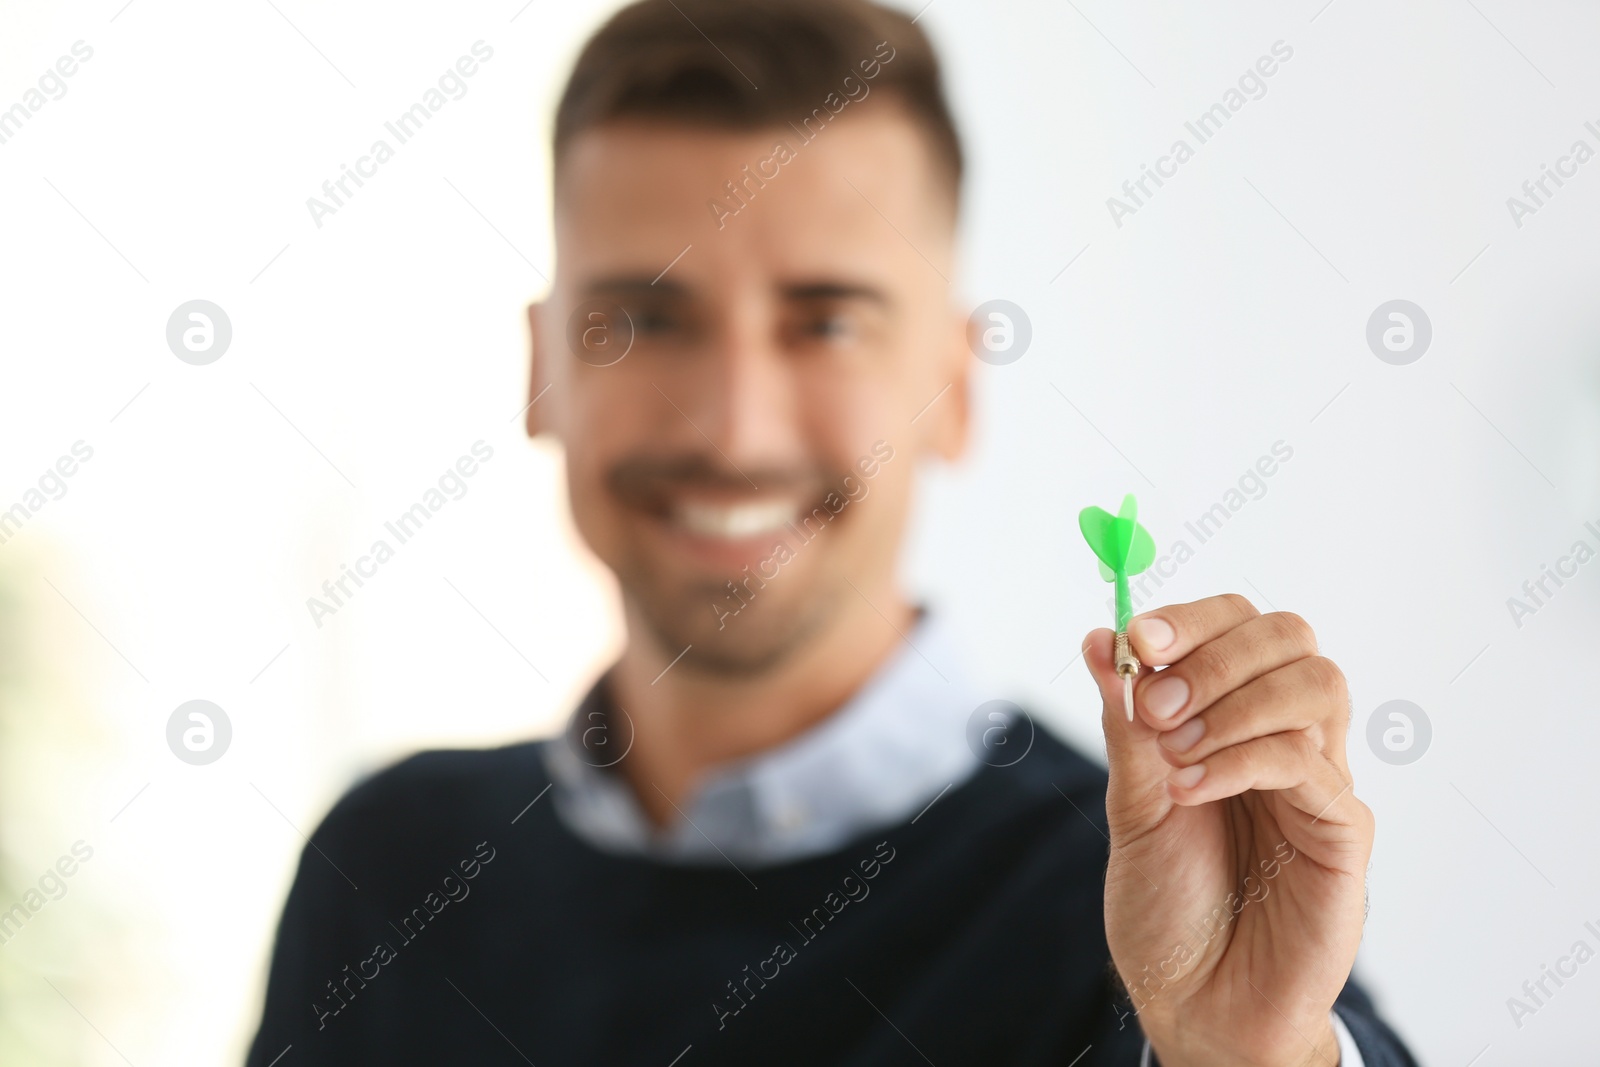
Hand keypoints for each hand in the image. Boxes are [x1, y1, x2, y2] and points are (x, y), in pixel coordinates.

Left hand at [1084, 594, 1371, 1066]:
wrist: (1195, 1004)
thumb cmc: (1170, 907)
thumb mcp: (1132, 804)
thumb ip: (1126, 725)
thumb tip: (1102, 639)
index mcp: (1234, 719)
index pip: (1239, 625)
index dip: (1192, 619)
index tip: (1137, 636)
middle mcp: (1285, 739)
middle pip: (1288, 636)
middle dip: (1214, 653)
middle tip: (1153, 702)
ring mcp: (1319, 783)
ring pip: (1316, 684)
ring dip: (1233, 702)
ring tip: (1174, 750)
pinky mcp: (1341, 833)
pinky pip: (1309, 765)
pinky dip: (1241, 761)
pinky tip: (1190, 789)